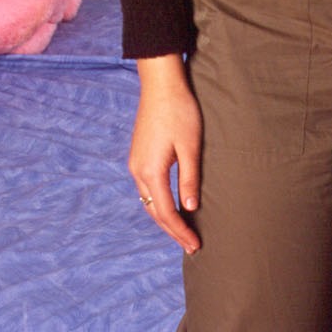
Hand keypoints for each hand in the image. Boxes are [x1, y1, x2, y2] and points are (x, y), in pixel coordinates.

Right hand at [130, 55, 202, 252]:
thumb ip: (189, 179)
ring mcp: (136, 163)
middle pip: (154, 211)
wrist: (161, 85)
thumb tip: (190, 209)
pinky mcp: (139, 156)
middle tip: (191, 246)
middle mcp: (138, 171)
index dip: (180, 231)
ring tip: (182, 232)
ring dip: (165, 218)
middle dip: (172, 230)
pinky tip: (171, 207)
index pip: (166, 211)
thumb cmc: (180, 112)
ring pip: (148, 202)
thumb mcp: (190, 147)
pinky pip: (147, 189)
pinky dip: (158, 203)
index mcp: (151, 171)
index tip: (195, 245)